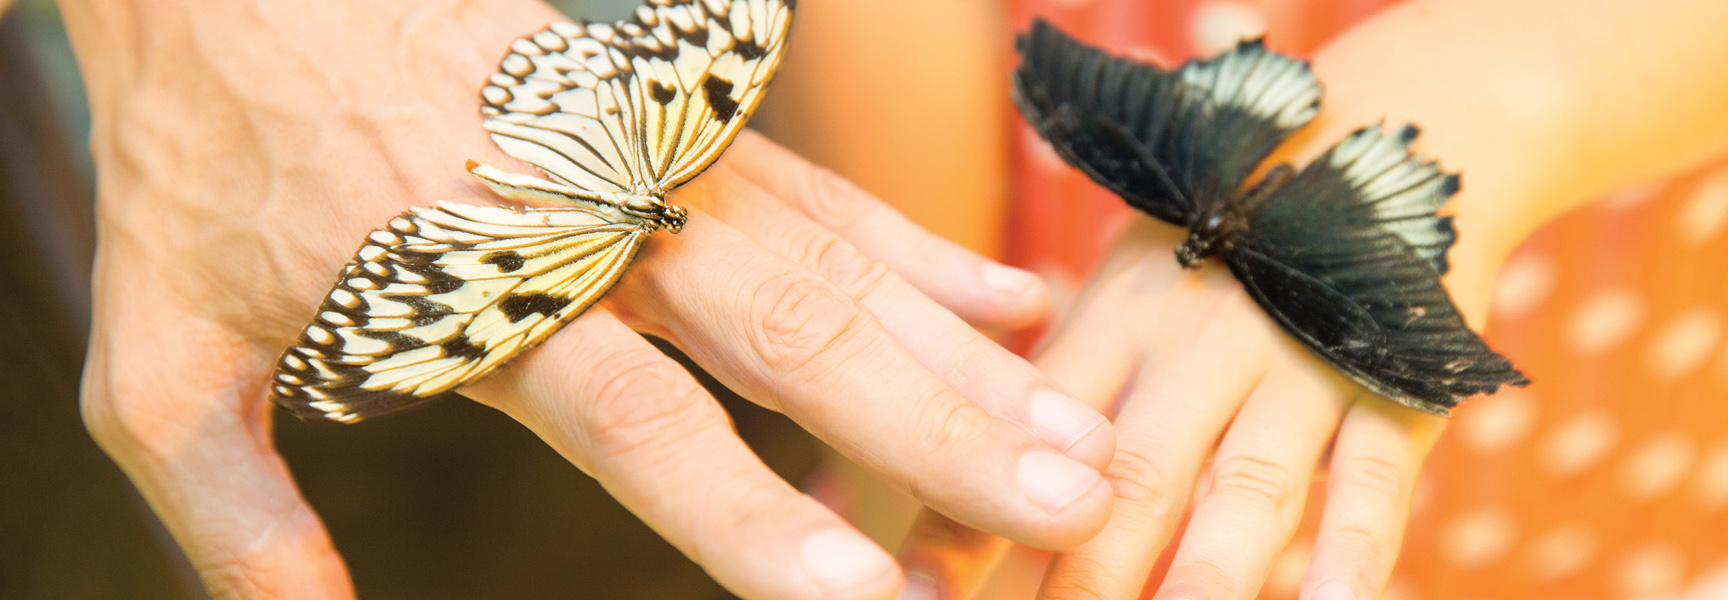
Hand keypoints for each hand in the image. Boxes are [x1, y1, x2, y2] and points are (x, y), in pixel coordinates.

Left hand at [65, 1, 1116, 597]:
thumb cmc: (202, 172)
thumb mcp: (166, 365)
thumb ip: (237, 523)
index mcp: (480, 298)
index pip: (651, 431)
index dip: (765, 517)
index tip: (882, 596)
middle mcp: (593, 229)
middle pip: (793, 336)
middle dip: (939, 430)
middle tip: (1064, 503)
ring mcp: (647, 161)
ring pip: (835, 261)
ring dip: (963, 353)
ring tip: (1074, 429)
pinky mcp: (669, 115)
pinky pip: (819, 188)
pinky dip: (923, 251)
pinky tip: (1014, 305)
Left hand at [896, 0, 1727, 597]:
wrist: (1381, 147)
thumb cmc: (1219, 254)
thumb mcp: (1124, 298)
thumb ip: (1054, 396)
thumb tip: (943, 521)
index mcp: (1117, 318)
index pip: (1029, 429)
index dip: (973, 512)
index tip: (918, 593)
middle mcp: (1198, 343)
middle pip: (1131, 474)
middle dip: (1083, 572)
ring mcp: (1299, 364)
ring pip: (1246, 485)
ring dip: (1204, 575)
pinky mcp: (1395, 385)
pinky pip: (1374, 477)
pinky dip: (1353, 551)